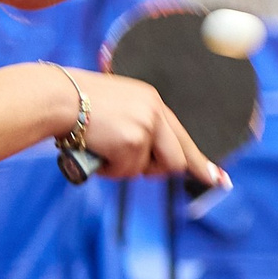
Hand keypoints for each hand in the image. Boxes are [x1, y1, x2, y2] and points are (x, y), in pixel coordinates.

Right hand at [68, 69, 226, 187]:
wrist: (57, 98)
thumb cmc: (75, 107)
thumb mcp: (115, 111)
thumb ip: (136, 129)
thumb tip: (147, 160)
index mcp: (152, 101)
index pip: (183, 137)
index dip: (201, 162)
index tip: (220, 180)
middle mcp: (155, 111)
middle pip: (175, 160)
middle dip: (153, 170)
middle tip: (124, 163)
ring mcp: (146, 125)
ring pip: (149, 169)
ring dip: (125, 169)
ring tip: (102, 149)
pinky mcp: (133, 140)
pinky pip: (126, 172)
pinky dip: (109, 170)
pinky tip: (94, 151)